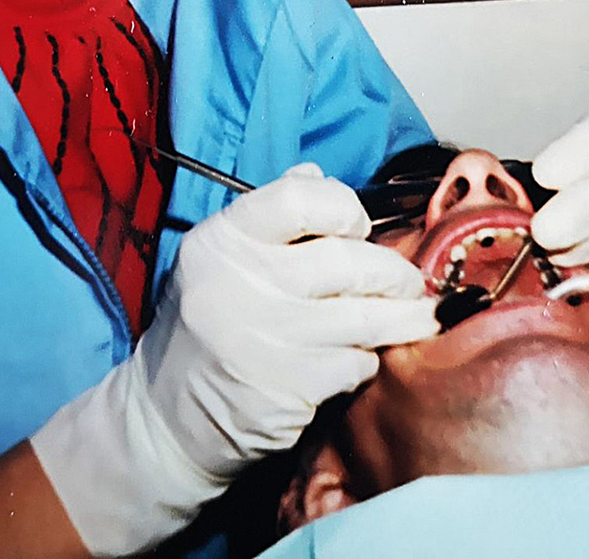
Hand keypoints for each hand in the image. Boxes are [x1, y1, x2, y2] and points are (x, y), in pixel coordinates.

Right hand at [29, 164, 437, 555]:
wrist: (167, 414)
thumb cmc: (206, 322)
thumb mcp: (219, 258)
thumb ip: (270, 215)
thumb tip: (316, 174)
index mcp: (223, 240)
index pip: (298, 199)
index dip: (343, 207)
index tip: (359, 227)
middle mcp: (242, 284)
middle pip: (346, 261)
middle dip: (392, 272)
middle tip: (410, 281)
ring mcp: (267, 339)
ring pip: (364, 317)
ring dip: (401, 317)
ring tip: (420, 315)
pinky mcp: (289, 389)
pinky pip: (355, 363)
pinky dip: (368, 359)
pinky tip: (361, 356)